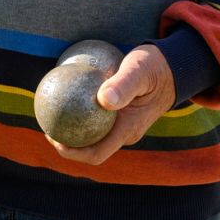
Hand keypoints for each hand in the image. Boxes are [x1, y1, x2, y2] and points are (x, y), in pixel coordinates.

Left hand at [47, 43, 174, 164]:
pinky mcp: (121, 116)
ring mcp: (124, 127)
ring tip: (51, 114)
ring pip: (93, 135)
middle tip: (46, 124)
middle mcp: (125, 133)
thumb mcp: (139, 70)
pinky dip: (80, 115)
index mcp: (129, 129)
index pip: (96, 153)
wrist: (173, 68)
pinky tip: (66, 100)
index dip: (72, 152)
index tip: (52, 137)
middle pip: (90, 148)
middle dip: (66, 143)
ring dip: (72, 130)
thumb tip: (103, 101)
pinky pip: (97, 121)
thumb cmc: (154, 67)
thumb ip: (123, 84)